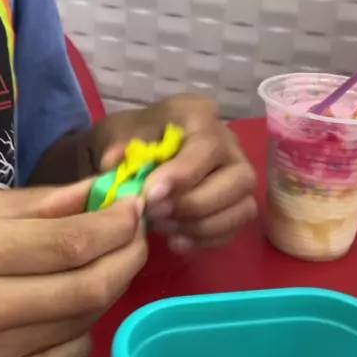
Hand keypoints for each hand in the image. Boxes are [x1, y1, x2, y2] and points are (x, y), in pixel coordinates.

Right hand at [0, 182, 146, 356]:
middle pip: (85, 289)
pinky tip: (70, 317)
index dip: (116, 226)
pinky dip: (79, 339)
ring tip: (104, 265)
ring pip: (79, 326)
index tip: (135, 209)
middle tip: (137, 238)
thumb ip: (34, 203)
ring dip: (106, 291)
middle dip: (127, 257)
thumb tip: (100, 193)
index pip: (69, 244)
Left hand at [99, 95, 256, 252]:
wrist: (140, 149)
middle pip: (238, 179)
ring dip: (200, 225)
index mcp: (201, 116)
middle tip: (155, 213)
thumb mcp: (120, 132)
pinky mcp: (237, 204)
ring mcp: (238, 176)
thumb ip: (118, 147)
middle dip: (194, 204)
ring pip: (243, 208)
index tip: (151, 195)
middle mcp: (231, 145)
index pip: (208, 146)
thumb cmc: (134, 136)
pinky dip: (205, 240)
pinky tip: (175, 240)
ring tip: (162, 226)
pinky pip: (234, 229)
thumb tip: (113, 163)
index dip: (183, 175)